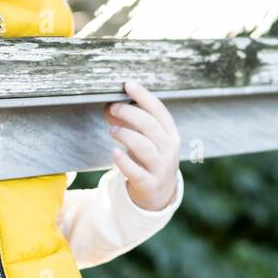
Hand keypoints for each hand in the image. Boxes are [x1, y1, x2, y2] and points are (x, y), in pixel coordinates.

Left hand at [104, 80, 179, 211]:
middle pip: (150, 126)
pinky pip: (136, 171)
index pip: (159, 110)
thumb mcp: (144, 138)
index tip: (128, 84)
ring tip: (112, 131)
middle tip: (112, 108)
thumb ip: (128, 122)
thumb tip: (107, 107)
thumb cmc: (149, 158)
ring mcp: (160, 168)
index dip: (143, 96)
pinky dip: (124, 160)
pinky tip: (114, 153)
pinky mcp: (148, 184)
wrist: (159, 193)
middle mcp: (168, 149)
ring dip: (126, 135)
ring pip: (145, 147)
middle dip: (130, 113)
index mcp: (170, 133)